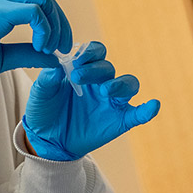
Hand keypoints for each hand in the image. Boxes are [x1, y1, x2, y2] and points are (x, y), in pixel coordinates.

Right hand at [0, 0, 71, 86]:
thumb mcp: (2, 57)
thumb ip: (27, 53)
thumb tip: (53, 58)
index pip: (35, 1)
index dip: (54, 22)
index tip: (58, 46)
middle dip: (61, 22)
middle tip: (63, 47)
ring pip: (42, 0)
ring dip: (55, 26)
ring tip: (50, 49)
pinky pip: (33, 11)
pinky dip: (44, 29)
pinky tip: (41, 47)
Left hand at [23, 41, 159, 160]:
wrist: (47, 140)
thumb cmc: (44, 110)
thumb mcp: (40, 93)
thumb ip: (47, 78)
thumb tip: (56, 66)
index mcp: (82, 69)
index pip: (94, 52)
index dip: (89, 52)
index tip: (76, 58)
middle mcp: (99, 82)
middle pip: (108, 67)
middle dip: (95, 69)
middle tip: (77, 77)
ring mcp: (110, 101)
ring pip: (128, 84)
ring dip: (119, 84)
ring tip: (105, 90)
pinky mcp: (119, 120)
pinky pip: (138, 114)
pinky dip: (147, 109)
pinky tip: (153, 105)